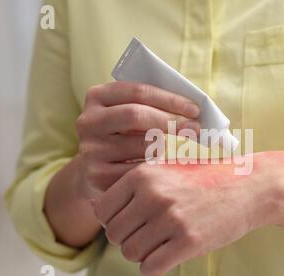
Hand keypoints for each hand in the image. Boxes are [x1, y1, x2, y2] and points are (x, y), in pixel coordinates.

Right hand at [75, 81, 199, 195]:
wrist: (98, 168)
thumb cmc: (125, 135)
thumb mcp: (131, 114)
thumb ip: (153, 105)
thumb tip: (193, 110)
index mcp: (97, 96)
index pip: (138, 92)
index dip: (170, 99)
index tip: (195, 109)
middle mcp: (88, 121)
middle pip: (135, 115)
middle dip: (170, 121)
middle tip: (195, 128)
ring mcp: (90, 149)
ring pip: (140, 145)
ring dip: (167, 146)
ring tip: (179, 148)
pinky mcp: (97, 175)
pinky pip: (138, 171)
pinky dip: (156, 168)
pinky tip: (164, 167)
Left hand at [93, 156, 283, 275]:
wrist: (250, 185)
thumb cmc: (206, 178)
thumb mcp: (167, 170)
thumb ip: (134, 187)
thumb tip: (97, 209)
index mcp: (143, 175)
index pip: (101, 209)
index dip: (113, 220)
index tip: (132, 222)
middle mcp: (153, 195)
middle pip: (114, 233)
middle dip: (127, 238)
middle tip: (149, 235)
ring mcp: (171, 219)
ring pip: (130, 252)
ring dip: (142, 253)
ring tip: (161, 244)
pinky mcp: (189, 242)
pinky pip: (150, 267)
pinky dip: (155, 266)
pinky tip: (170, 254)